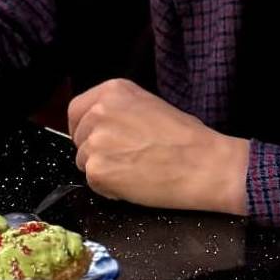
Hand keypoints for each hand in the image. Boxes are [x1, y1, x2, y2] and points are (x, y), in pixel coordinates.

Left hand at [68, 79, 248, 214]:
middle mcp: (99, 111)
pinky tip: (134, 183)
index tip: (97, 138)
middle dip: (95, 150)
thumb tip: (103, 127)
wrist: (202, 163)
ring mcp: (96, 140)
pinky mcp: (97, 170)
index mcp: (113, 90)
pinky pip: (93, 183)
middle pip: (79, 137)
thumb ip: (120, 110)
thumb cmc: (186, 136)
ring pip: (84, 161)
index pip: (77, 110)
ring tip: (134, 170)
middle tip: (124, 157)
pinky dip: (109, 188)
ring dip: (103, 169)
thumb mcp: (149, 105)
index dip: (85, 128)